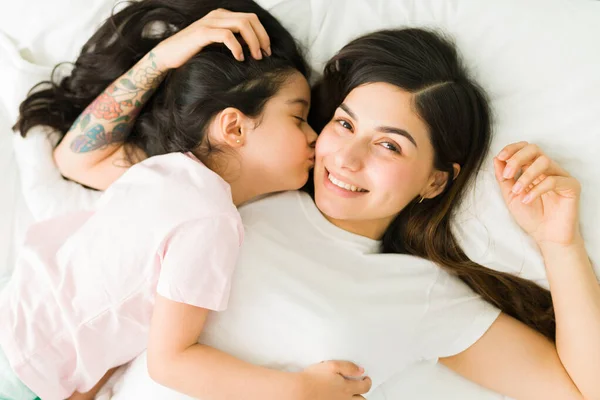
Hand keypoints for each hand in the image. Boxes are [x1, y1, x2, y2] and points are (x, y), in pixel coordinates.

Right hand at [152, 8, 270, 68]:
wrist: (168, 55)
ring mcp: (210, 22)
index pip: (251, 18)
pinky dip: (237, 47)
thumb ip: (234, 42)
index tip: (267, 51)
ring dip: (253, 42)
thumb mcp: (218, 46)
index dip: (263, 34)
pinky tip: (239, 58)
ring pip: (242, 24)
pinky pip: (227, 35)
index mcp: (223, 16)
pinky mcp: (202, 33)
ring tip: (255, 57)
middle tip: (264, 55)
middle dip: (261, 37)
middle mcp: (218, 15)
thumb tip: (254, 48)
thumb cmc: (194, 53)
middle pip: (250, 19)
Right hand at [297, 360, 371, 399]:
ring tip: (351, 394)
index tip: (366, 379)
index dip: (368, 382)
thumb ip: (349, 367)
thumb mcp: (332, 365)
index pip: (365, 387)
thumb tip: (361, 370)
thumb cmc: (313, 378)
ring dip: (354, 399)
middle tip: (360, 388)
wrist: (300, 391)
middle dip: (363, 394)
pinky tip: (339, 397)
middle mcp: (344, 399)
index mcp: (347, 387)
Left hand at [493, 142, 581, 246]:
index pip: (524, 148)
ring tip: (517, 191)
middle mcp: (547, 169)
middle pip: (534, 149)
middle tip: (507, 175)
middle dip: (517, 159)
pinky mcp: (571, 186)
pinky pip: (554, 180)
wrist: (546, 236)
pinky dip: (537, 189)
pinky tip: (527, 200)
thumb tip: (497, 158)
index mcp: (533, 168)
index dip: (512, 149)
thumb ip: (504, 178)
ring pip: (544, 161)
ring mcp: (560, 176)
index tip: (501, 157)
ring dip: (526, 175)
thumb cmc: (530, 216)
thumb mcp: (510, 196)